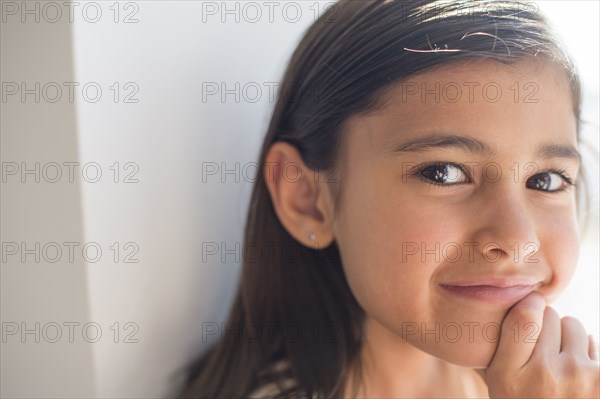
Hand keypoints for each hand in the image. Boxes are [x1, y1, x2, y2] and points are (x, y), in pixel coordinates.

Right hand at [480, 292, 599, 397]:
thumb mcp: (497, 386)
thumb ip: (492, 350)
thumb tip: (489, 307)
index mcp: (509, 375)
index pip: (524, 314)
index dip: (529, 305)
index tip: (530, 307)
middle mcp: (543, 373)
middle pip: (552, 316)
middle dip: (548, 327)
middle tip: (542, 352)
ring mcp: (579, 375)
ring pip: (575, 327)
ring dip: (570, 340)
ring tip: (562, 367)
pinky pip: (594, 344)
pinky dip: (588, 357)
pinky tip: (580, 378)